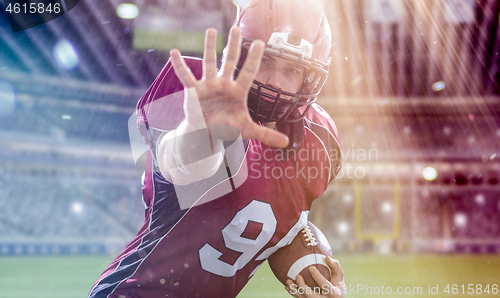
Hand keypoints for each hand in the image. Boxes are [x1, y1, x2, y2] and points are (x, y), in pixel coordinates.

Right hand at [170, 26, 288, 147]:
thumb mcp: (247, 130)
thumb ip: (266, 133)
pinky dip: (179, 65)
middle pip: (230, 61)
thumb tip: (286, 143)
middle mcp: (223, 84)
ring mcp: (208, 85)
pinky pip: (185, 76)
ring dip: (209, 47)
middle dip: (233, 45)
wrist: (207, 134)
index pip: (248, 71)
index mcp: (238, 91)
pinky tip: (174, 52)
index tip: (260, 42)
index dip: (254, 58)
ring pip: (209, 62)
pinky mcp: (193, 91)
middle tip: (236, 28)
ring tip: (211, 30)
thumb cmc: (228, 128)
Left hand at [285, 256, 345, 297]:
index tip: (310, 268)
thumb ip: (335, 266)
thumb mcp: (339, 276)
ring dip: (294, 290)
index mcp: (333, 293)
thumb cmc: (337, 284)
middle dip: (302, 286)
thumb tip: (326, 257)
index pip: (324, 285)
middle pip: (310, 295)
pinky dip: (293, 293)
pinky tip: (288, 287)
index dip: (317, 277)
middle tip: (298, 276)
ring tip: (288, 281)